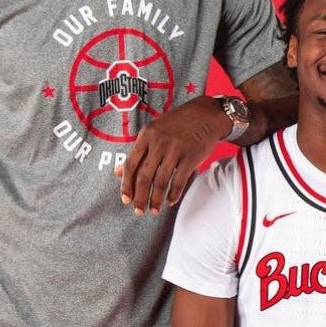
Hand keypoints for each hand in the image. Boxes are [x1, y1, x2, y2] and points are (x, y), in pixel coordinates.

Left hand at [116, 96, 229, 214]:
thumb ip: (138, 152)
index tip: (126, 199)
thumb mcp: (154, 132)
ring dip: (156, 199)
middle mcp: (159, 142)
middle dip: (140, 197)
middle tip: (139, 211)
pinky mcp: (191, 157)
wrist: (207, 115)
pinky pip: (179, 180)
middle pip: (144, 176)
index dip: (126, 185)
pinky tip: (170, 200)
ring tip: (154, 210)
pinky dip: (173, 194)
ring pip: (161, 181)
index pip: (131, 164)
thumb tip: (118, 172)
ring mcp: (176, 149)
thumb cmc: (178, 124)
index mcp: (146, 135)